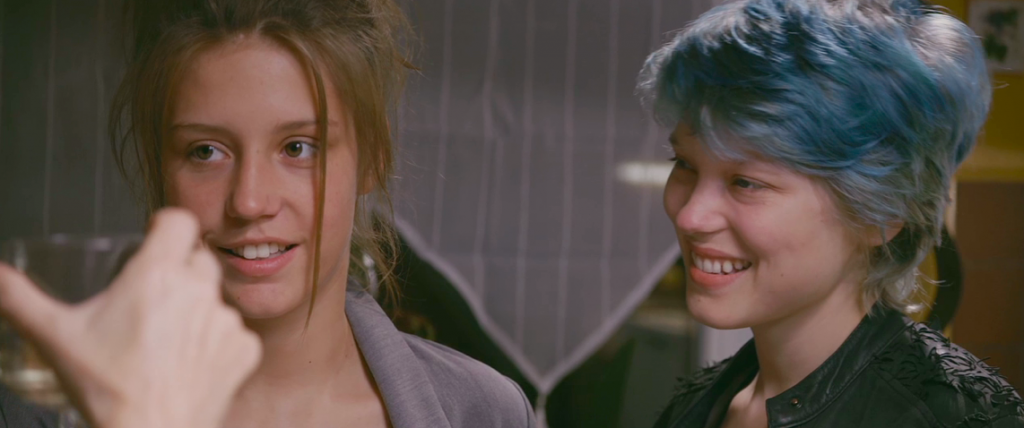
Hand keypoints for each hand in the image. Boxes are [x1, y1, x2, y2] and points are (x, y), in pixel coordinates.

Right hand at [0, 209, 261, 427]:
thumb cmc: (108, 389)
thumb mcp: (56, 337)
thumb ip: (20, 298)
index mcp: (157, 275)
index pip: (179, 220)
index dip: (166, 225)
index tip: (155, 237)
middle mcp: (199, 290)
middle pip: (198, 257)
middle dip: (179, 268)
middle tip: (152, 298)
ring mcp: (227, 320)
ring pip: (215, 298)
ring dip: (197, 309)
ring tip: (166, 341)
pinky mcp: (246, 348)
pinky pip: (234, 333)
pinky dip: (216, 343)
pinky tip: (189, 363)